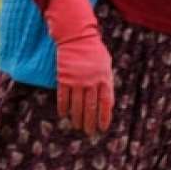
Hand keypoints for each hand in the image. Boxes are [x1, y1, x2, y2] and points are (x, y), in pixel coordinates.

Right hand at [43, 0, 113, 134]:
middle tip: (89, 133)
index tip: (103, 128)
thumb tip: (107, 101)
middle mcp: (91, 81)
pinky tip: (64, 115)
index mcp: (104, 78)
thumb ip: (106, 82)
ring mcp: (77, 80)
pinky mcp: (64, 78)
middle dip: (90, 122)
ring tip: (77, 127)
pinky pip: (63, 97)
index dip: (104, 116)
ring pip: (77, 105)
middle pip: (91, 107)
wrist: (77, 37)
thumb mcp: (106, 65)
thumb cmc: (94, 51)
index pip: (106, 102)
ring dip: (77, 118)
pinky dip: (63, 107)